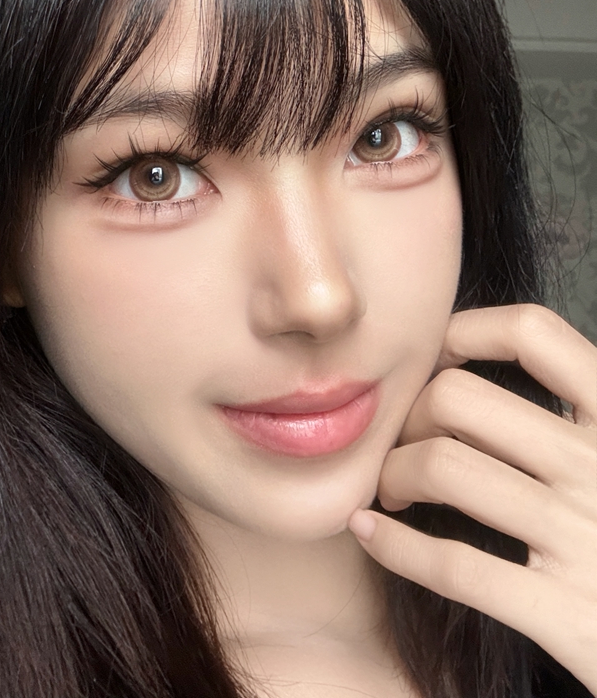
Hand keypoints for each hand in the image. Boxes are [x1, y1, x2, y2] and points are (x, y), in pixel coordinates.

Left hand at [348, 304, 596, 692]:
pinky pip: (453, 564)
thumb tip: (472, 361)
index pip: (533, 333)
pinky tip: (372, 535)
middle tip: (401, 444)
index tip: (434, 359)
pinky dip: (394, 545)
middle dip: (408, 415)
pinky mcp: (567, 614)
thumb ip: (574, 417)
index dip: (465, 331)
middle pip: (459, 397)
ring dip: (392, 475)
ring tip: (390, 491)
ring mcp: (586, 540)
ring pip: (442, 467)